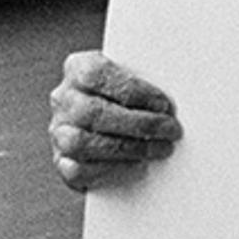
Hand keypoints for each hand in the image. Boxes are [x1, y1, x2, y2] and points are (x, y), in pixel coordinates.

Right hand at [49, 51, 179, 192]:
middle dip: (139, 123)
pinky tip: (138, 166)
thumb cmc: (135, 97)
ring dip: (129, 148)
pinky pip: (78, 170)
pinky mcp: (62, 161)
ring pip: (82, 142)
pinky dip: (111, 170)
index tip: (163, 103)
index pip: (96, 74)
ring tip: (161, 149)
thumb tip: (179, 94)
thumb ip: (151, 78)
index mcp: (79, 68)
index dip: (132, 90)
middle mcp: (64, 99)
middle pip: (92, 112)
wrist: (116, 124)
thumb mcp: (141, 77)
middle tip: (171, 130)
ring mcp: (59, 131)